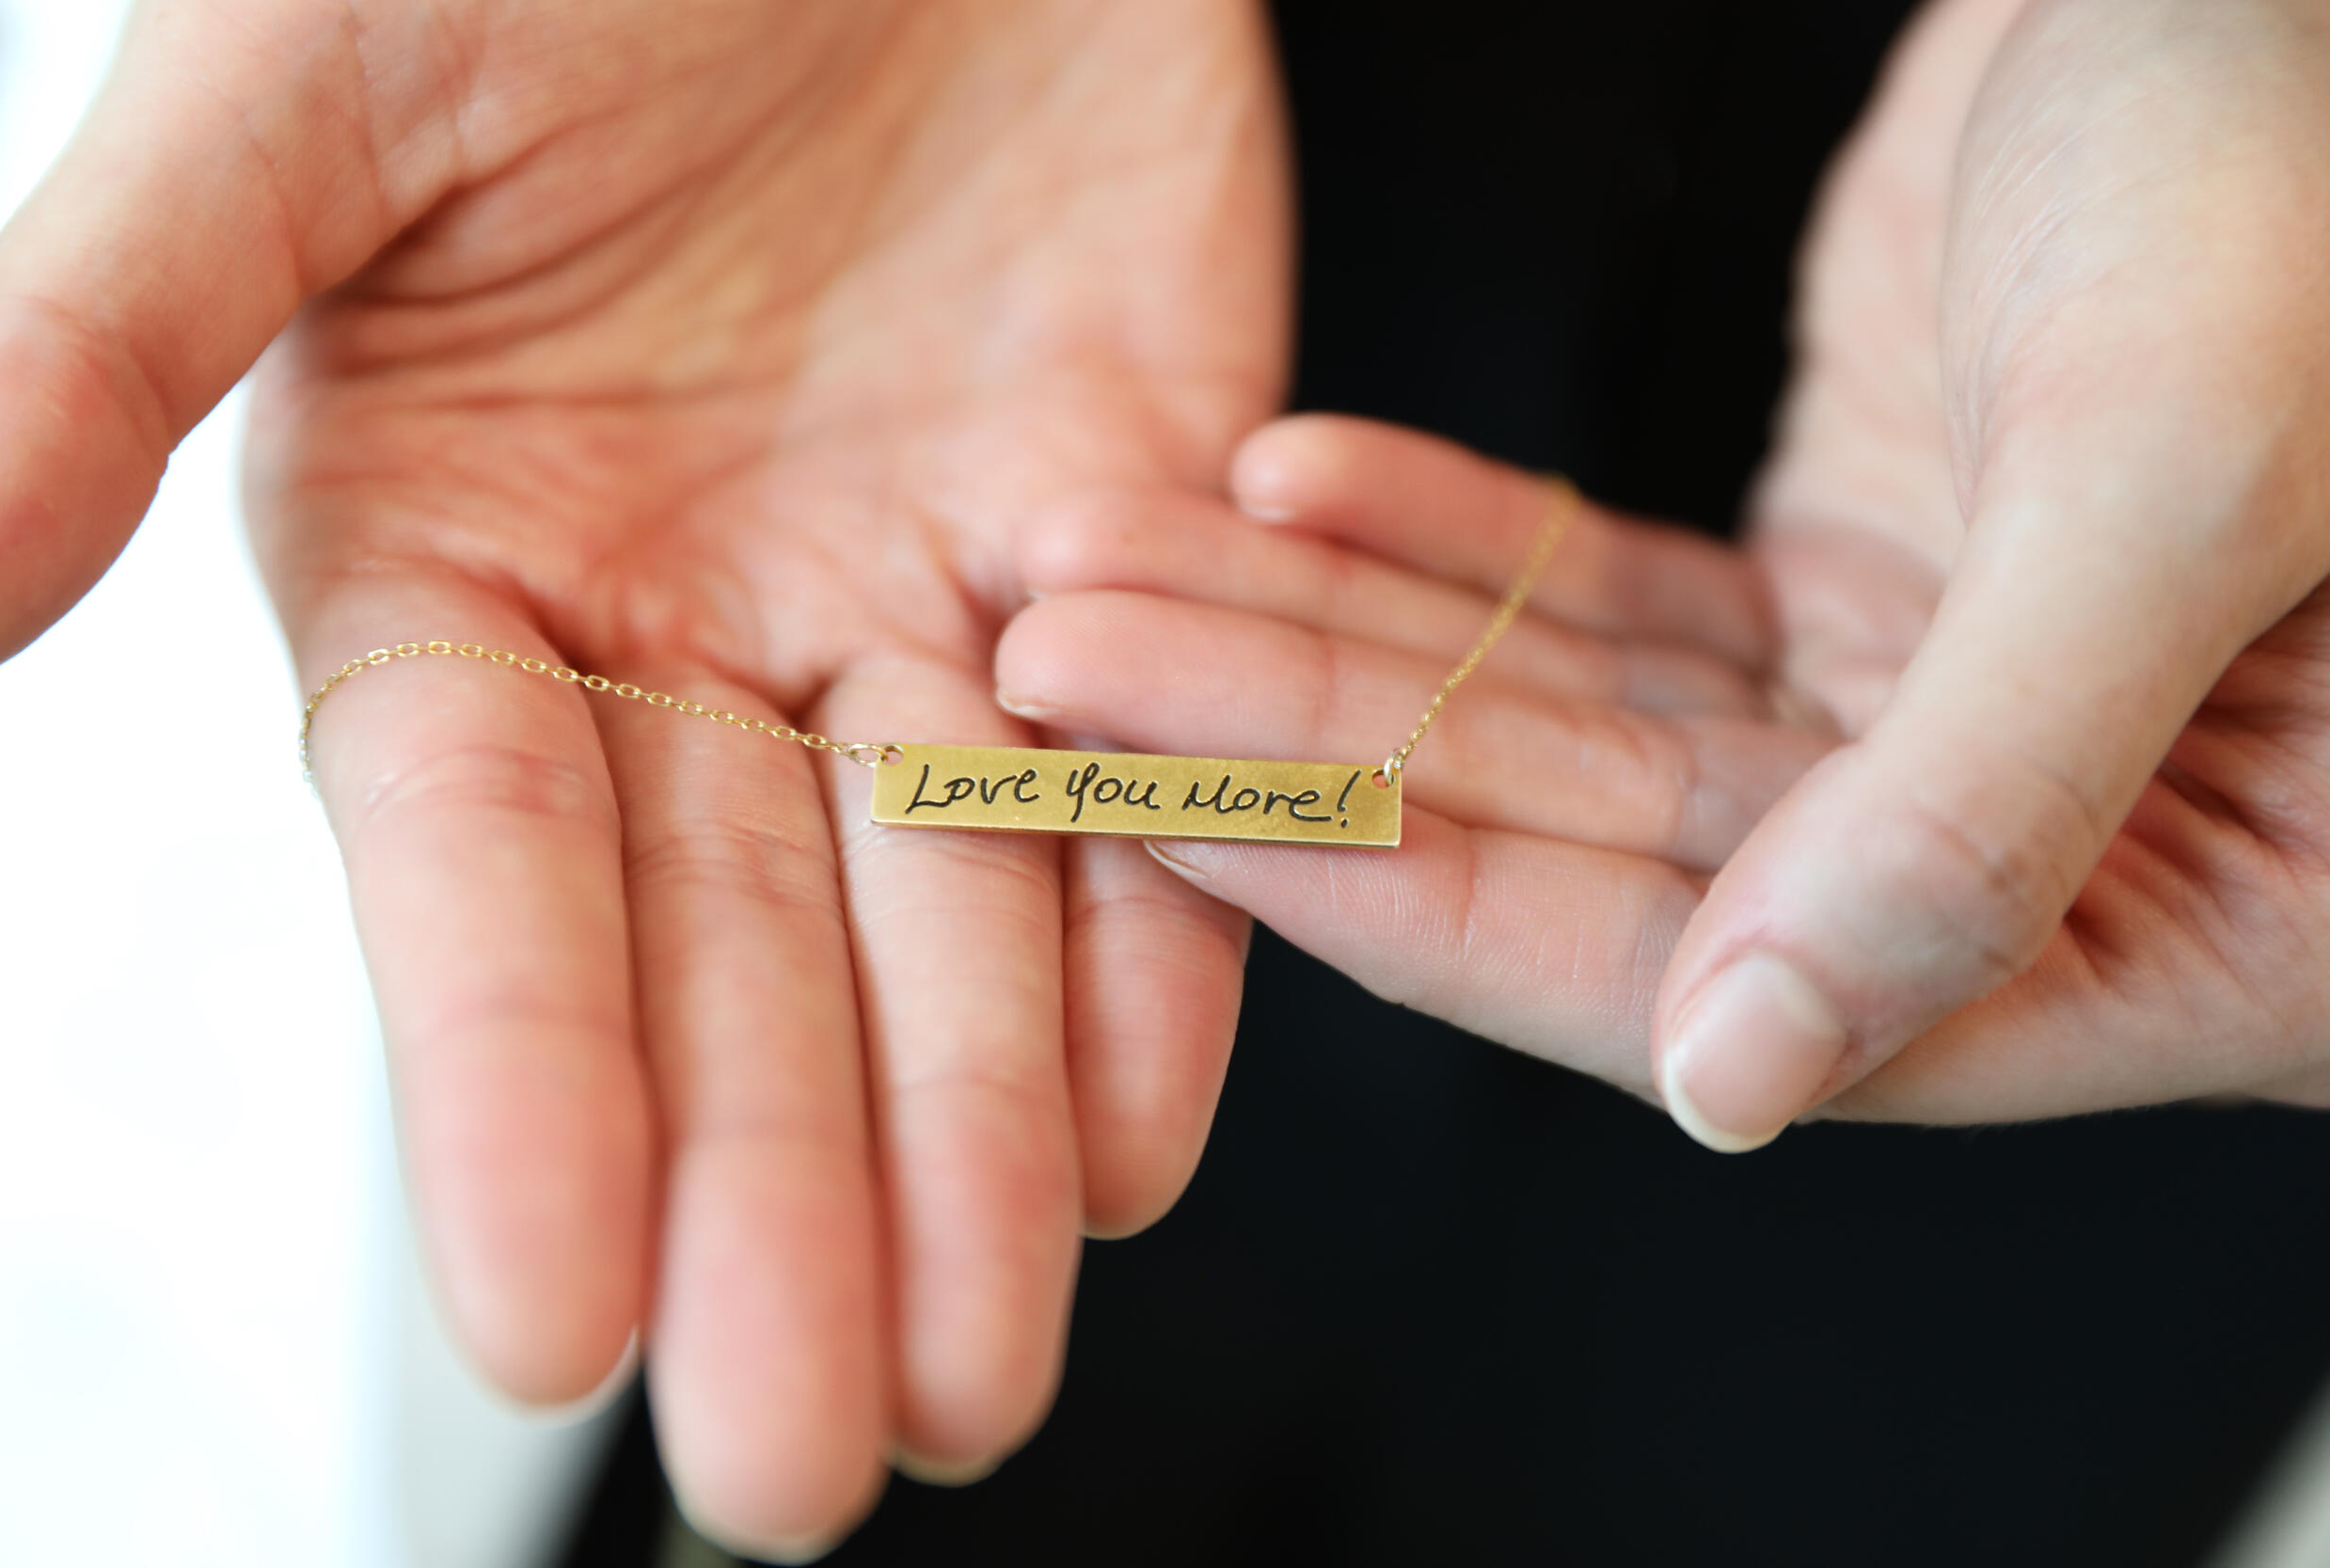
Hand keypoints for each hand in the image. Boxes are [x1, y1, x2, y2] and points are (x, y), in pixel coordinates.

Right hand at [0, 0, 1282, 1549]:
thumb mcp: (293, 94)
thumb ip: (105, 340)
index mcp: (461, 561)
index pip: (484, 869)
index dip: (514, 1082)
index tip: (536, 1321)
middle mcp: (691, 632)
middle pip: (732, 962)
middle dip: (771, 1200)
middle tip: (803, 1454)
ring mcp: (916, 601)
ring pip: (949, 923)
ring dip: (973, 1150)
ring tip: (983, 1376)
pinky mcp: (1121, 539)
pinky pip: (1148, 785)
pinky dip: (1153, 956)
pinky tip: (1135, 1151)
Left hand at [994, 0, 2329, 1144]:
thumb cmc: (2311, 180)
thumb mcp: (2176, 486)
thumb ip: (1969, 811)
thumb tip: (1735, 1085)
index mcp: (2196, 923)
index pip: (1732, 977)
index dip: (1435, 909)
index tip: (1189, 825)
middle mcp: (2037, 847)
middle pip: (1599, 848)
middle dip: (1308, 755)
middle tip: (1055, 677)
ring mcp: (1919, 703)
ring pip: (1565, 714)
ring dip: (1319, 642)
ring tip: (1095, 576)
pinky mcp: (1845, 571)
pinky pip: (1598, 589)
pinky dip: (1437, 536)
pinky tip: (1275, 487)